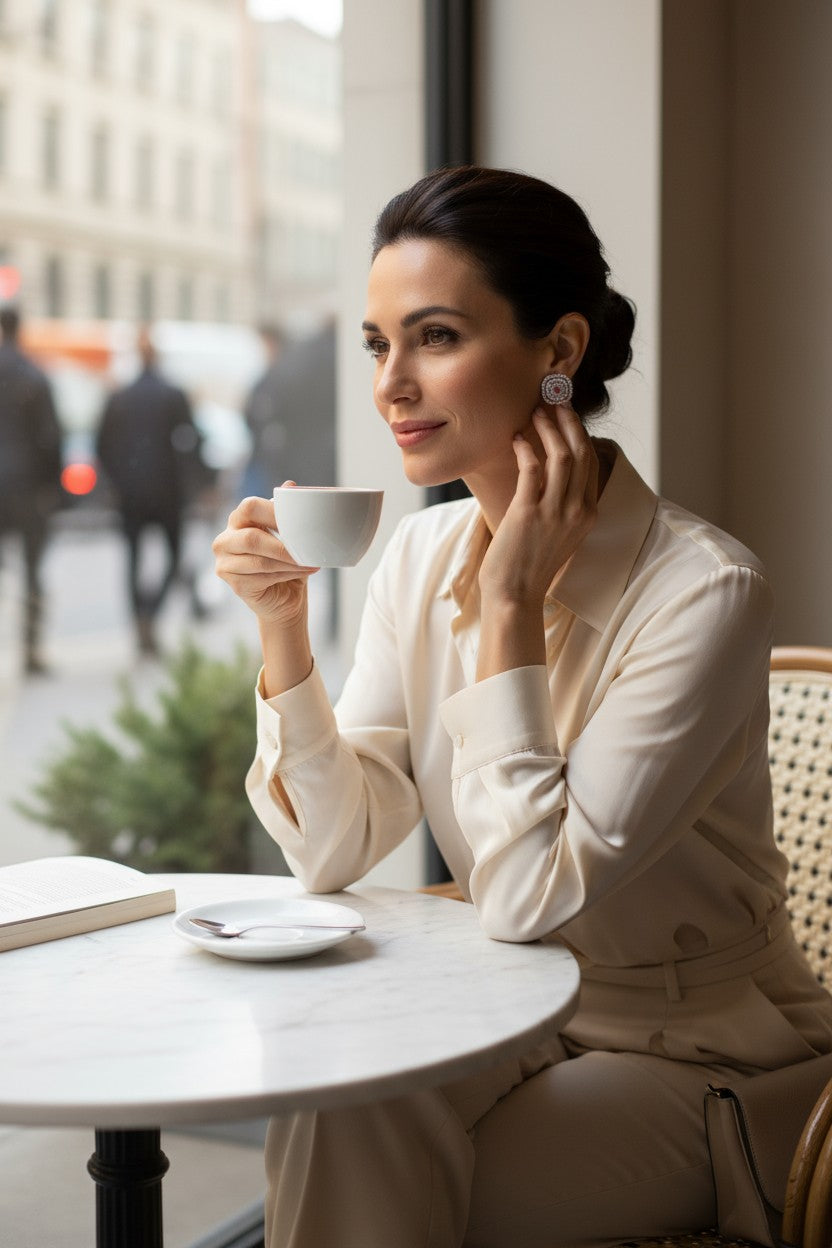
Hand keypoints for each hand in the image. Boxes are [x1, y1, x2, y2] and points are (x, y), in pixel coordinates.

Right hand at [212, 489, 318, 628]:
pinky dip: (286, 575)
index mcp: (238, 520)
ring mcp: (225, 563)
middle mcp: (225, 540)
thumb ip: (287, 512)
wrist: (286, 599)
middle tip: (307, 551)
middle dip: (283, 547)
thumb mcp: (289, 535)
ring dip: (289, 563)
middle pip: (251, 538)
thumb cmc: (287, 563)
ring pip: (260, 560)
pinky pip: (262, 577)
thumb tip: (290, 485)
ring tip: (309, 563)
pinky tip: (300, 573)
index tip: (299, 523)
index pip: (250, 507)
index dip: (275, 513)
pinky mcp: (234, 584)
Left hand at [478, 404, 598, 610]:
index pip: (591, 463)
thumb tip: (548, 471)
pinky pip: (532, 470)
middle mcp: (577, 511)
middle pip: (581, 452)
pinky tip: (516, 439)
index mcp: (588, 514)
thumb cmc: (529, 565)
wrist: (515, 595)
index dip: (580, 433)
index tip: (567, 414)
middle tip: (554, 401)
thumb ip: (561, 505)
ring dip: (548, 429)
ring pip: (561, 456)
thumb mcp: (557, 533)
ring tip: (535, 412)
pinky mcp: (529, 514)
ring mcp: (555, 512)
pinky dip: (525, 449)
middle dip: (569, 421)